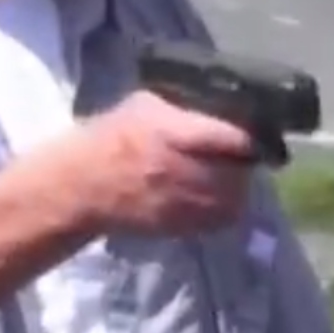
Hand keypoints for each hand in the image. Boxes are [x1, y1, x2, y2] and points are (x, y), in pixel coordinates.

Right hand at [82, 90, 255, 235]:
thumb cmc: (108, 138)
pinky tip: (210, 194)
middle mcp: (185, 171)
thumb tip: (208, 107)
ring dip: (235, 185)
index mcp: (174, 134)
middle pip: (239, 170)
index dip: (248, 136)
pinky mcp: (181, 227)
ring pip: (234, 198)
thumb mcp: (141, 105)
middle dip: (241, 161)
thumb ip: (178, 107)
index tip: (251, 133)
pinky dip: (223, 207)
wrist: (82, 186)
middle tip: (236, 154)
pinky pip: (219, 220)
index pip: (233, 138)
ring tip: (225, 174)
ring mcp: (184, 203)